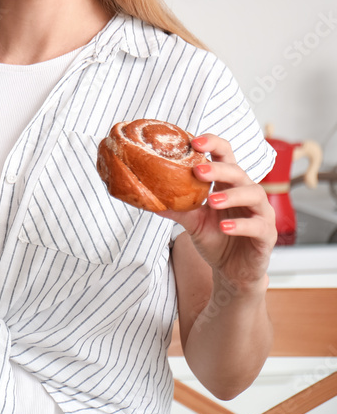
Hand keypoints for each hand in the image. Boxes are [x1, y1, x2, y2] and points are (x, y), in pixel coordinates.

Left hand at [158, 134, 276, 290]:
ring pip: (254, 194)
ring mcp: (260, 213)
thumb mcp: (192, 222)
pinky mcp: (267, 234)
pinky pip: (258, 225)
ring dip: (232, 195)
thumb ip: (176, 209)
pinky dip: (241, 224)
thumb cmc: (216, 238)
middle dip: (219, 169)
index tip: (194, 142)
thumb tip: (147, 198)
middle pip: (238, 172)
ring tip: (212, 201)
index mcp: (228, 184)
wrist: (232, 271)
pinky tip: (225, 227)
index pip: (225, 156)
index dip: (213, 145)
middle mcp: (247, 193)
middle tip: (198, 171)